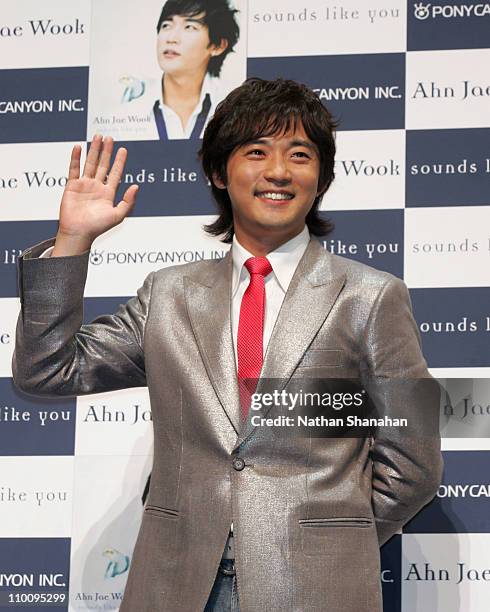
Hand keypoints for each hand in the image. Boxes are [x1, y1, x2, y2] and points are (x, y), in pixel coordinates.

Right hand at [52, 135, 137, 255]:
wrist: (79, 233)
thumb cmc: (98, 227)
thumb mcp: (118, 215)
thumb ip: (128, 201)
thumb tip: (136, 186)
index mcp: (108, 193)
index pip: (115, 173)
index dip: (120, 162)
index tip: (123, 150)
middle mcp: (97, 187)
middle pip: (102, 165)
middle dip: (106, 151)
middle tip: (109, 138)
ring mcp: (84, 185)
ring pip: (90, 163)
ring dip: (93, 150)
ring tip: (97, 137)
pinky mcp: (72, 185)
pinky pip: (74, 169)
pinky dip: (76, 158)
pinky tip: (79, 147)